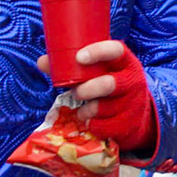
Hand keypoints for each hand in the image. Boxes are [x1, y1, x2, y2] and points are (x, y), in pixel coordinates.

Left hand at [36, 40, 157, 155]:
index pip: (115, 50)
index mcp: (124, 61)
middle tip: (76, 93)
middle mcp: (132, 80)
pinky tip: (90, 122)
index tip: (79, 57)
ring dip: (88, 110)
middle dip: (88, 89)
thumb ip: (71, 65)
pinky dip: (94, 125)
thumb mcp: (97, 70)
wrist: (134, 110)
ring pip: (107, 108)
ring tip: (81, 111)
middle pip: (110, 84)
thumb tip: (42, 62)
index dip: (98, 52)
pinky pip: (107, 126)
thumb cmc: (109, 82)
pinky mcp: (130, 122)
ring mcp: (133, 102)